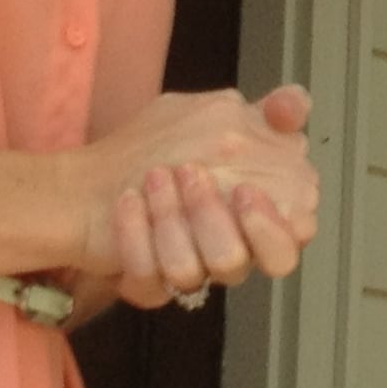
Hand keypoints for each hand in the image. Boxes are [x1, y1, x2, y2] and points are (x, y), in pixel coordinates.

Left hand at [77, 84, 318, 306]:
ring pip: (194, 273)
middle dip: (214, 220)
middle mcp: (229, 249)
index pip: (291, 238)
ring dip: (172, 222)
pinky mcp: (152, 285)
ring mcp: (190, 271)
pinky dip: (137, 236)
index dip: (271, 224)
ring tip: (153, 178)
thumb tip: (298, 103)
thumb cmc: (160, 149)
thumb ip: (271, 114)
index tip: (245, 191)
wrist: (89, 180)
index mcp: (259, 215)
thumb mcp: (220, 115)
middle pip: (240, 264)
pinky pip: (150, 280)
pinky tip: (128, 203)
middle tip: (191, 173)